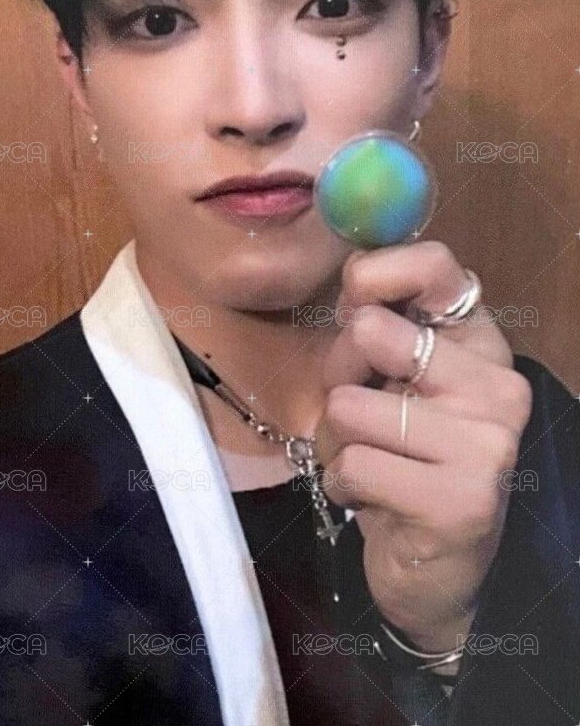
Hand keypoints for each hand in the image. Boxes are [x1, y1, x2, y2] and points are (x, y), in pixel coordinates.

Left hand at [314, 241, 532, 658]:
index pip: (434, 265)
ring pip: (349, 405)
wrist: (437, 567)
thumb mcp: (391, 379)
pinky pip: (352, 465)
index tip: (354, 309)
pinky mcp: (463, 501)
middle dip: (338, 374)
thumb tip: (352, 282)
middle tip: (357, 412)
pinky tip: (372, 498)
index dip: (372, 275)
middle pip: (370, 330)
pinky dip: (341, 483)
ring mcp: (488, 444)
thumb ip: (377, 326)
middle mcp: (498, 385)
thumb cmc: (404, 457)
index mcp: (481, 342)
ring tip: (369, 462)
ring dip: (334, 441)